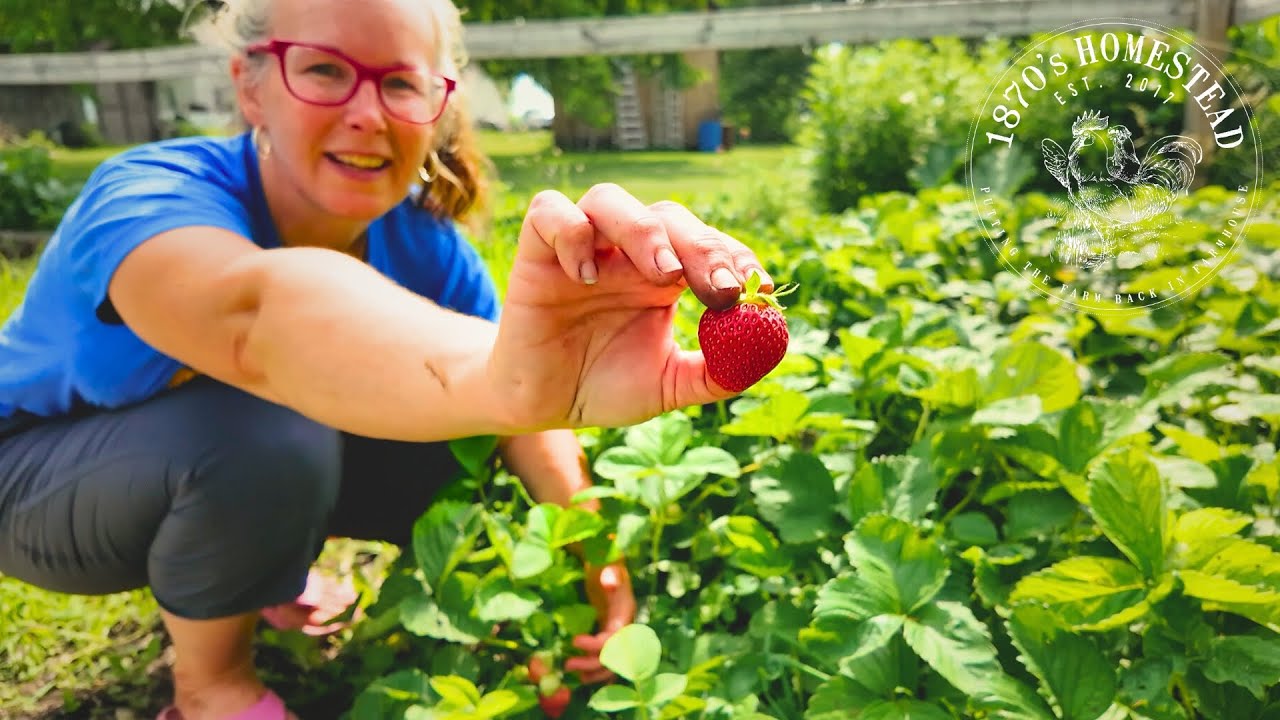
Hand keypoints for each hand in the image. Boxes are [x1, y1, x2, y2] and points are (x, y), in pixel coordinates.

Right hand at [489, 184, 772, 431]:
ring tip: (664, 274)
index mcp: (664, 276)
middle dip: (702, 247)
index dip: (736, 258)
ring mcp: (582, 247)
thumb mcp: (670, 386)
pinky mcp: (536, 252)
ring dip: (643, 229)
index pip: (708, 244)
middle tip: (721, 288)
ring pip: (611, 199)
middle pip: (669, 216)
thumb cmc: (605, 388)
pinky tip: (586, 276)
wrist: (542, 407)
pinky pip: (550, 213)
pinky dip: (571, 231)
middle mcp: (626, 253)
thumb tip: (770, 350)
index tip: (759, 289)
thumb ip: (717, 372)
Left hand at [565, 561, 635, 683]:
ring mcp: (616, 632)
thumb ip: (611, 574)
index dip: (595, 645)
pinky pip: (607, 658)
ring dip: (595, 672)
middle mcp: (624, 627)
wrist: (608, 563)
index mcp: (625, 614)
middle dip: (592, 664)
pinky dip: (597, 669)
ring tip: (575, 675)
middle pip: (613, 656)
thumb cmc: (607, 563)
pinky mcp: (607, 633)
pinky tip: (584, 676)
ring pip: (612, 662)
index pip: (614, 638)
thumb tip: (609, 582)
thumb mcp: (609, 566)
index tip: (574, 641)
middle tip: (568, 665)